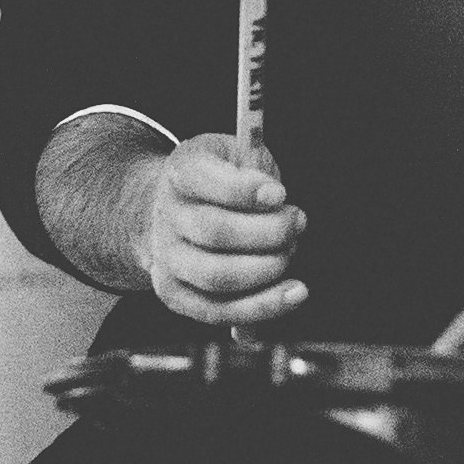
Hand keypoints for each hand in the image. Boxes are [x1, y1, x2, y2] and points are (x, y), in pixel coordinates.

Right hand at [127, 131, 308, 326]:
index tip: (279, 193)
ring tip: (291, 252)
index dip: (243, 190)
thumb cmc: (225, 181)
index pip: (201, 179)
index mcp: (181, 172)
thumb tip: (273, 187)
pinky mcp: (174, 293)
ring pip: (216, 277)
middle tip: (297, 222)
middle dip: (268, 232)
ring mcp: (166, 258)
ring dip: (267, 270)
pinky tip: (294, 293)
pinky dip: (262, 306)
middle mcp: (166, 216)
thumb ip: (255, 159)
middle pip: (214, 231)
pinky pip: (218, 310)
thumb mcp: (239, 153)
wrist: (178, 211)